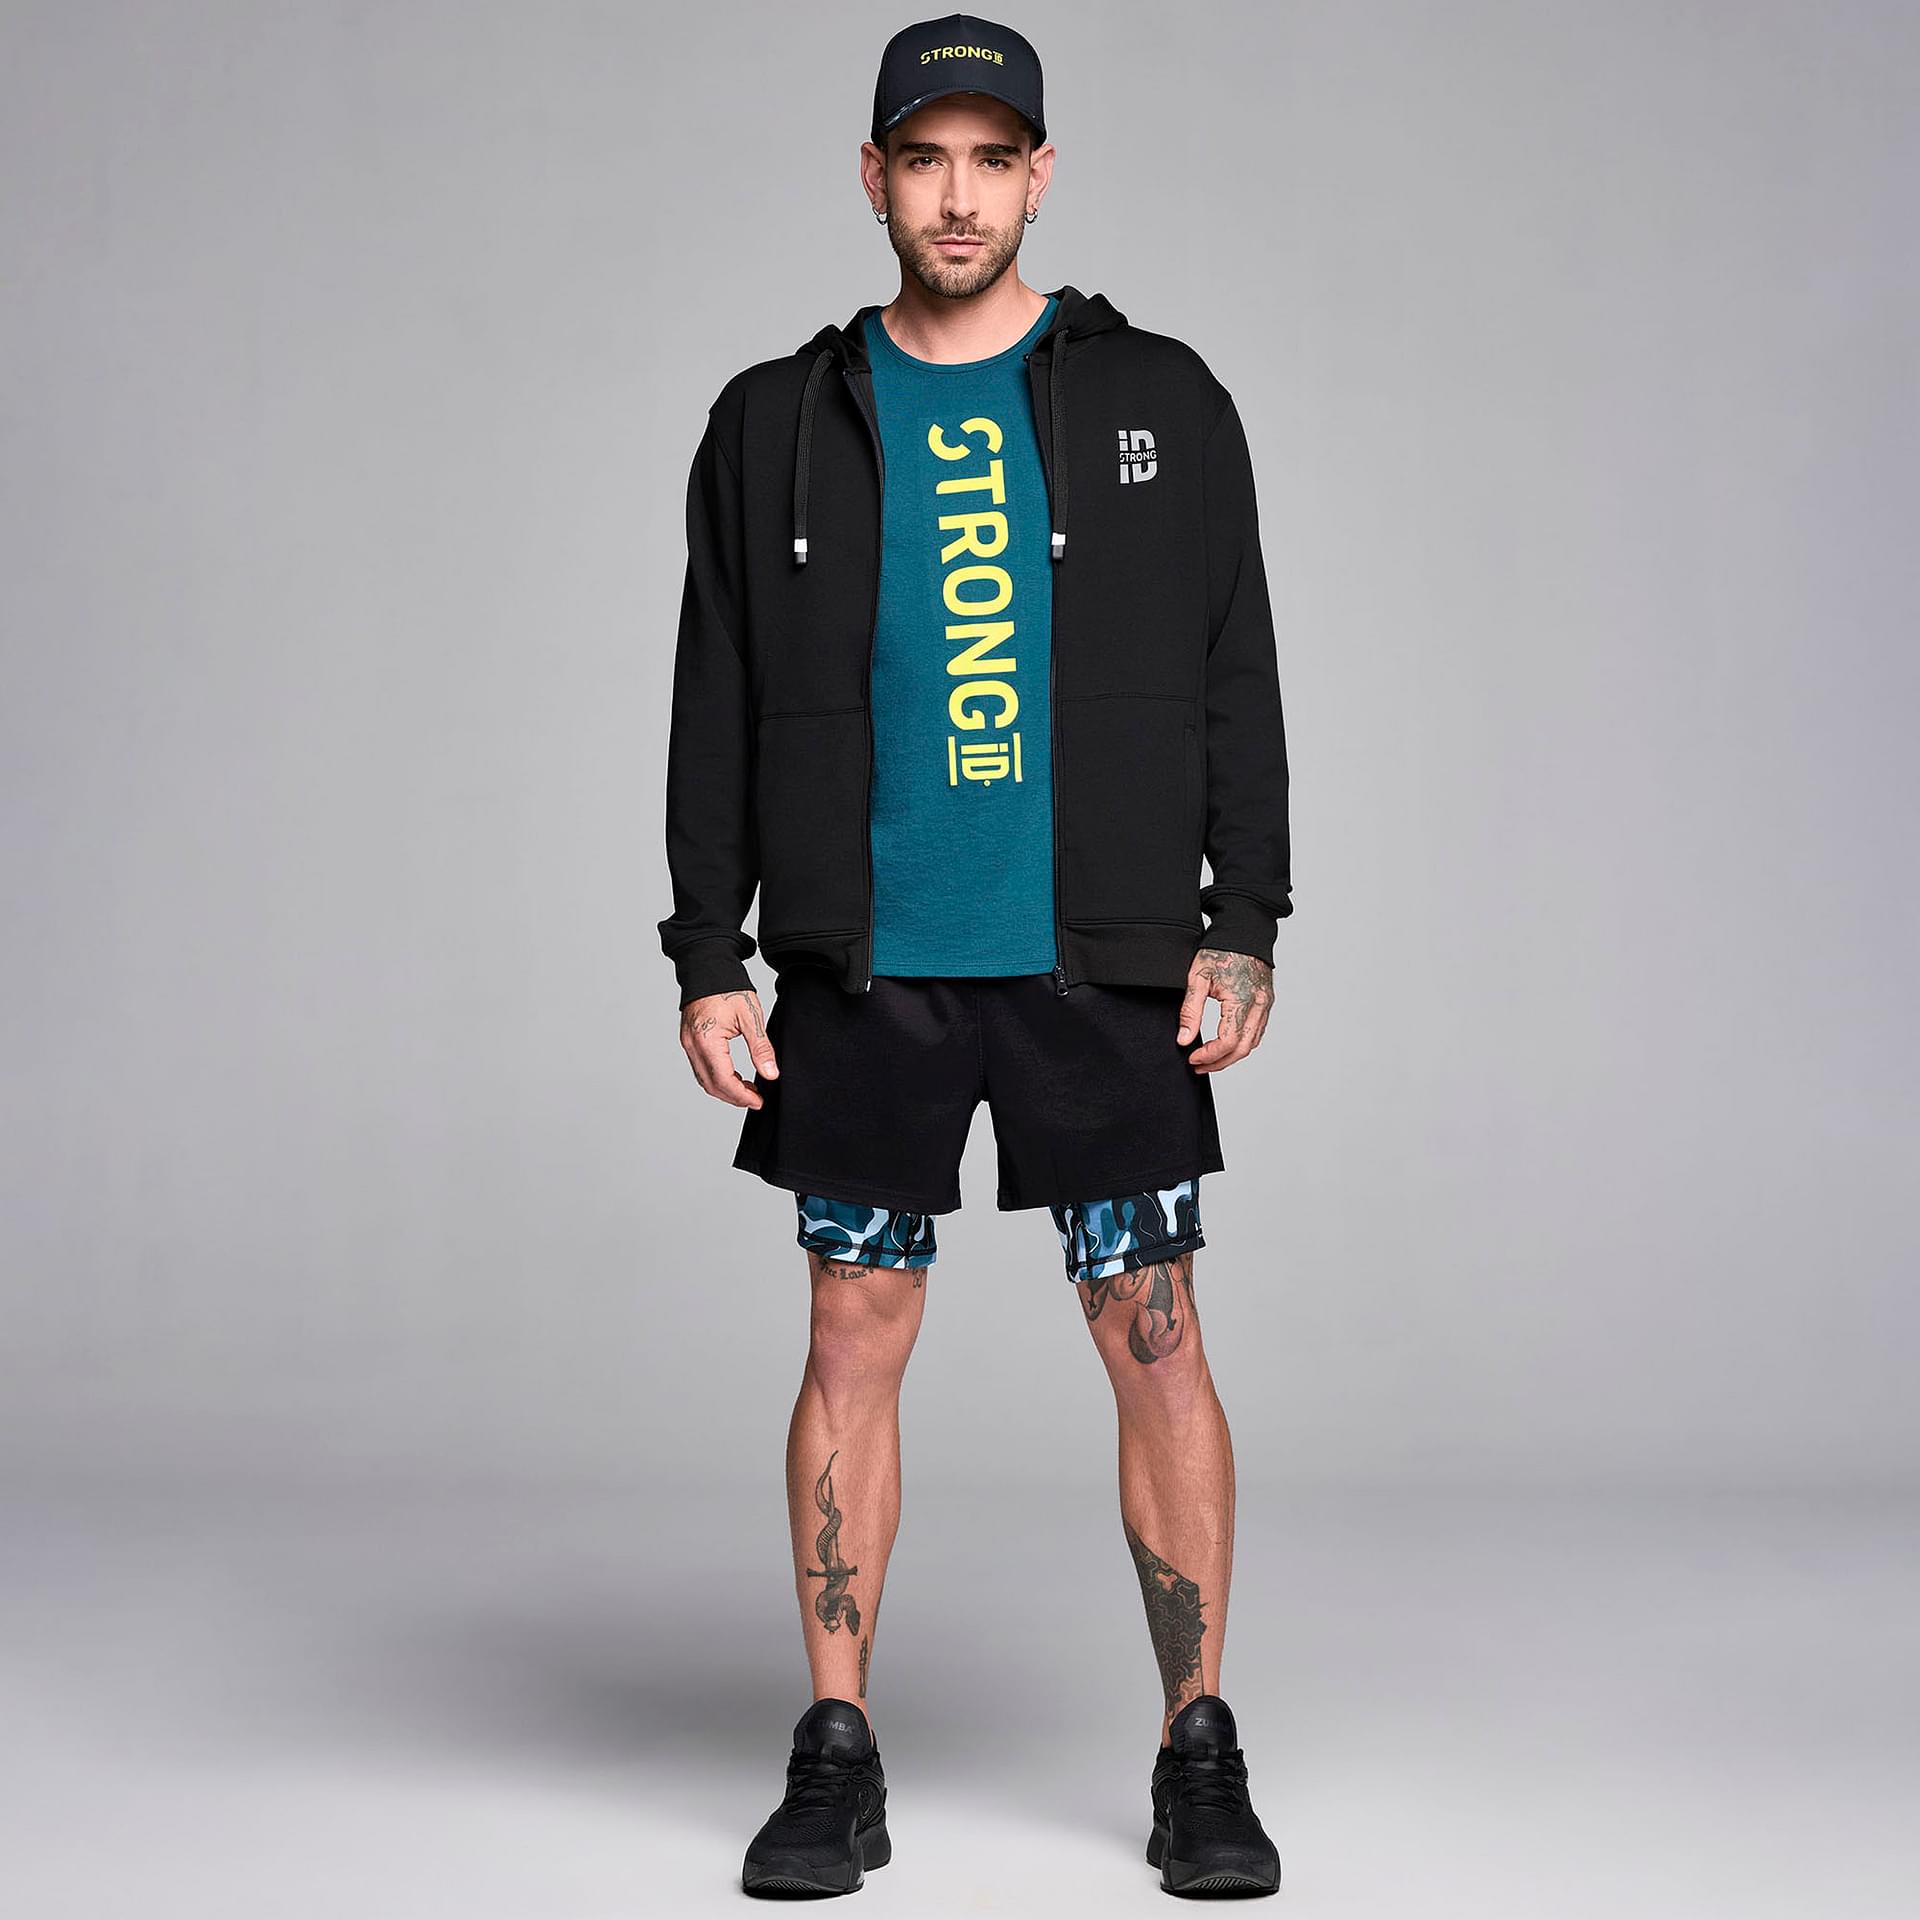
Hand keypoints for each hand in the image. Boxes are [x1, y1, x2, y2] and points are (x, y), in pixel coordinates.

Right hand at [680, 988, 778, 1106]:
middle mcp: (692, 1045)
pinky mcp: (689, 1041)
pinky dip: (717, 1078)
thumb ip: (761, 1048)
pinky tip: (735, 1076)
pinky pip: (701, 1068)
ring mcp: (687, 1044)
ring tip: (749, 1089)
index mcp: (706, 1040)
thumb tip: (771, 1074)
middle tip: (756, 1099)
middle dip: (734, 1097)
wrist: (707, 967)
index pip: (723, 1080)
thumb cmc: (729, 987)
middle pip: (711, 1085)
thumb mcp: (751, 1016)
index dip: (741, 1096)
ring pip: (704, 1079)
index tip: (759, 1101)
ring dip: (725, 1089)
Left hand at [1175, 947, 1273, 1072]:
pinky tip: (1225, 1044)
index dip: (1209, 1055)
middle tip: (1198, 1066)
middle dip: (1219, 1062)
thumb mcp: (1197, 978)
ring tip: (1209, 1059)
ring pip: (1252, 1043)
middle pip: (1243, 1049)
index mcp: (1241, 1000)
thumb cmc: (1219, 950)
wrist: (1244, 930)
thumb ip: (1190, 1011)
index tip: (1191, 1057)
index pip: (1227, 1042)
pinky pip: (1257, 1031)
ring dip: (1231, 1056)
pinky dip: (1242, 1043)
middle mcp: (1258, 1005)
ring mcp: (1265, 1004)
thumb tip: (1183, 1040)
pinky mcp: (1266, 1002)